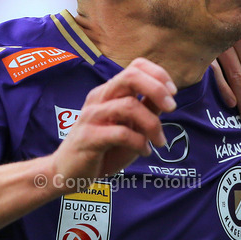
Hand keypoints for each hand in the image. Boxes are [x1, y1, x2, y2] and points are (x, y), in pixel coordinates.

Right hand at [49, 58, 176, 186]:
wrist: (68, 173)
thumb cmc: (103, 149)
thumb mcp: (131, 127)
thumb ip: (146, 110)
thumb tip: (167, 96)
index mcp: (110, 91)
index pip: (135, 66)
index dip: (158, 74)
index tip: (173, 93)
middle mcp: (100, 98)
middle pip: (130, 76)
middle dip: (157, 88)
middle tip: (172, 108)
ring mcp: (92, 116)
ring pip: (128, 105)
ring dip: (152, 124)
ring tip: (159, 141)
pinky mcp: (88, 137)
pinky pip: (121, 133)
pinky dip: (139, 143)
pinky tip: (145, 152)